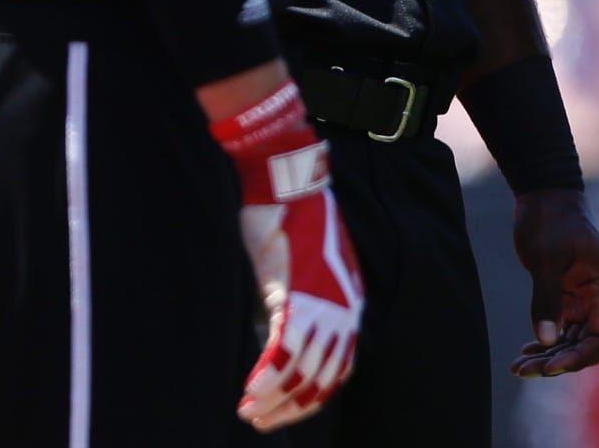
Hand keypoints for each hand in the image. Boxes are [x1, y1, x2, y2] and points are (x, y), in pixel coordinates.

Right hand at [210, 83, 363, 431]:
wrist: (285, 177)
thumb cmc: (286, 219)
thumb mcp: (298, 268)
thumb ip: (296, 302)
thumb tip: (278, 337)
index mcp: (349, 300)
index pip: (342, 365)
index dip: (313, 397)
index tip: (283, 414)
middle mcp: (344, 304)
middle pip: (325, 374)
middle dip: (292, 406)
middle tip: (260, 421)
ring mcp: (323, 298)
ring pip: (306, 368)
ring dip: (276, 398)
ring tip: (250, 413)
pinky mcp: (298, 288)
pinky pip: (286, 346)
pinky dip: (267, 376)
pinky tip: (249, 392)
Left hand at [509, 188, 598, 377]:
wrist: (545, 195)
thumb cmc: (552, 221)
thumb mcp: (546, 260)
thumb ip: (546, 300)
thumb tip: (547, 341)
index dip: (579, 358)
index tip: (550, 367)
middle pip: (586, 345)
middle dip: (558, 361)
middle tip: (523, 370)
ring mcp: (585, 297)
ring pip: (572, 340)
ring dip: (549, 356)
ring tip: (517, 366)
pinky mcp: (568, 295)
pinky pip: (561, 329)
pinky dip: (545, 342)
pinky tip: (524, 351)